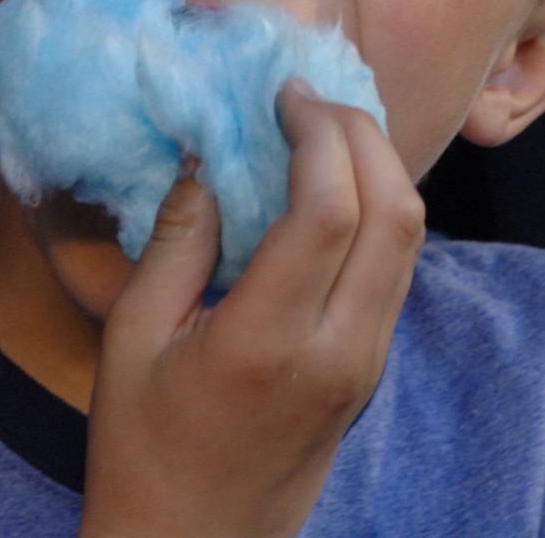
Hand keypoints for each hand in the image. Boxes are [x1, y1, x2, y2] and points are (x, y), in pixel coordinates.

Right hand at [80, 89, 424, 537]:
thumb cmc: (143, 449)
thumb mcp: (133, 340)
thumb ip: (177, 240)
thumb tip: (207, 152)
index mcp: (269, 342)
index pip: (331, 210)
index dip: (318, 133)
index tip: (282, 95)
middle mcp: (339, 351)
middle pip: (396, 212)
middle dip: (362, 135)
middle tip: (310, 100)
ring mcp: (367, 364)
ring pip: (411, 239)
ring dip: (380, 169)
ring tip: (324, 129)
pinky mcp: (373, 371)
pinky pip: (398, 269)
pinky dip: (380, 210)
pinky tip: (334, 185)